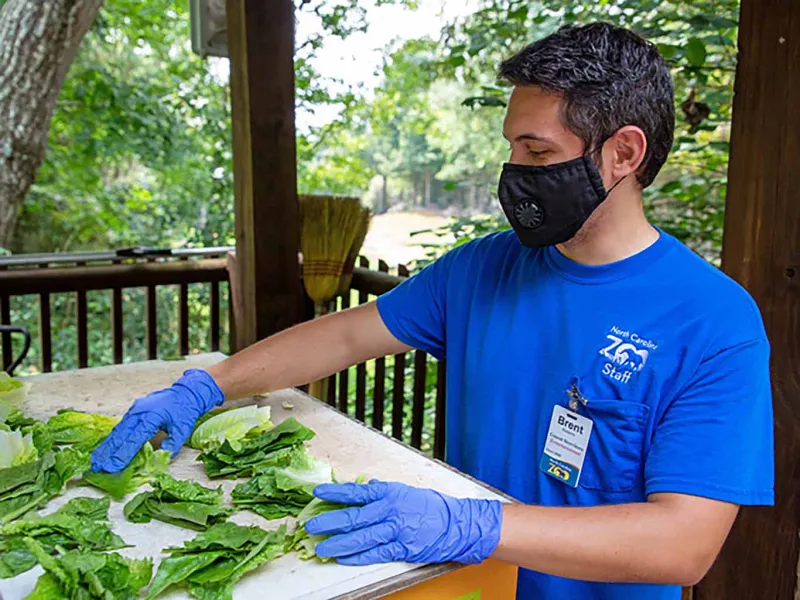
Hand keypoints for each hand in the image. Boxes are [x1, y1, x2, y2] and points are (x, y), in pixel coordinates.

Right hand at [90, 369, 223, 472]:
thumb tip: (159, 460)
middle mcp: (139, 412)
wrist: (186, 392)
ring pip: (118, 430)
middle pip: (120, 435)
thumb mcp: (183, 429)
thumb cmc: (185, 411)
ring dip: (107, 446)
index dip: (122, 454)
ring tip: (96, 460)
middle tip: (97, 467)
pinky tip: (105, 448)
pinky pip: (121, 426)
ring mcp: (135, 410)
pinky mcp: (134, 411)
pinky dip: (112, 438)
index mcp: (151, 416)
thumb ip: (171, 445)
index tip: (112, 467)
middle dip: (108, 452)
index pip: (134, 439)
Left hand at [305, 480, 502, 565]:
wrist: (458, 523)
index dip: (334, 493)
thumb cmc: (432, 506)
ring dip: (339, 544)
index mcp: (389, 492)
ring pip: (361, 538)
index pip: (355, 492)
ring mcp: (396, 530)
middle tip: (311, 527)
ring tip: (322, 549)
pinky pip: (376, 553)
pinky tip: (345, 559)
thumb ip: (383, 492)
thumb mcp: (405, 491)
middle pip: (353, 517)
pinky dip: (358, 557)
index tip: (316, 493)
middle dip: (329, 522)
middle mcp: (390, 509)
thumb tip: (364, 488)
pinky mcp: (403, 548)